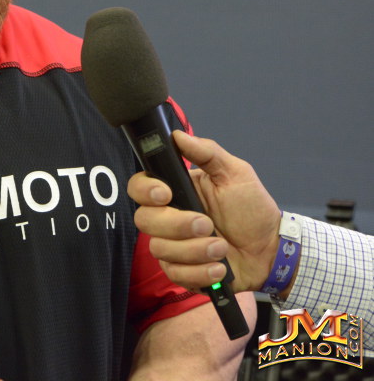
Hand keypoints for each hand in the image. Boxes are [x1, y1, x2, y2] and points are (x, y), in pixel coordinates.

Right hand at [127, 131, 281, 292]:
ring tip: (222, 248)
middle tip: (207, 224)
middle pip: (144, 220)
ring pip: (160, 249)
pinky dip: (200, 272)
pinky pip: (175, 274)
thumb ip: (207, 153)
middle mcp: (168, 218)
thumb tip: (178, 135)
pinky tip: (220, 268)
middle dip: (177, 224)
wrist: (271, 249)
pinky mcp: (182, 271)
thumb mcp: (236, 174)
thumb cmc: (252, 209)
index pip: (139, 187)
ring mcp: (173, 246)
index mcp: (175, 191)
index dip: (145, 191)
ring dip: (194, 251)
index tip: (166, 194)